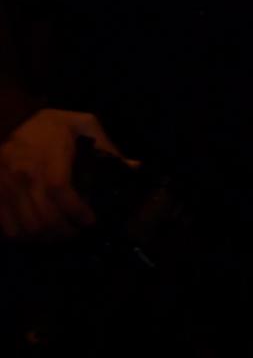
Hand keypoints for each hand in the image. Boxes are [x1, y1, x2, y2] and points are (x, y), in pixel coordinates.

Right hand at [0, 109, 128, 240]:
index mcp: (48, 159)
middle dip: (65, 232)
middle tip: (78, 233)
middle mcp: (23, 177)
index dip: (77, 212)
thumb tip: (134, 166)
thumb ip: (106, 145)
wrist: (7, 119)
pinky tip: (38, 235)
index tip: (91, 221)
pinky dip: (24, 238)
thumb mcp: (82, 124)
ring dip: (47, 239)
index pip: (60, 192)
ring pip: (26, 228)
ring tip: (62, 237)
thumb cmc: (47, 124)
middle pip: (44, 218)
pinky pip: (7, 229)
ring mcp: (5, 190)